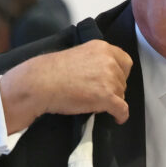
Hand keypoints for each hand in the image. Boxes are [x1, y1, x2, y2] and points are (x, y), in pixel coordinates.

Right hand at [0, 40, 133, 133]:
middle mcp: (109, 61)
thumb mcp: (80, 54)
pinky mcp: (107, 96)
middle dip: (114, 88)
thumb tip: (105, 74)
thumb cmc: (53, 71)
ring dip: (112, 100)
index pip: (125, 62)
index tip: (112, 81)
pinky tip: (117, 118)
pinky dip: (121, 115)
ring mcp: (109, 79)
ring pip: (122, 95)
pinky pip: (122, 109)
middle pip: (123, 80)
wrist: (40, 83)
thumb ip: (96, 60)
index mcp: (103, 48)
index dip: (120, 74)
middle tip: (98, 93)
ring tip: (95, 102)